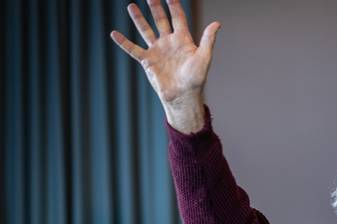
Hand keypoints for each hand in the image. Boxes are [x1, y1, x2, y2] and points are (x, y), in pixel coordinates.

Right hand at [110, 0, 219, 132]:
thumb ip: (208, 40)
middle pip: (161, 20)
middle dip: (156, 8)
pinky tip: (114, 33)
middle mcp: (169, 42)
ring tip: (131, 6)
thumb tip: (217, 23)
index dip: (174, 6)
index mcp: (183, 40)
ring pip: (146, 31)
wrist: (183, 96)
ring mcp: (157, 51)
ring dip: (139, 19)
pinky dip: (123, 42)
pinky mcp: (147, 61)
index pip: (178, 18)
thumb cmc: (196, 79)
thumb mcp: (204, 57)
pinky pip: (133, 49)